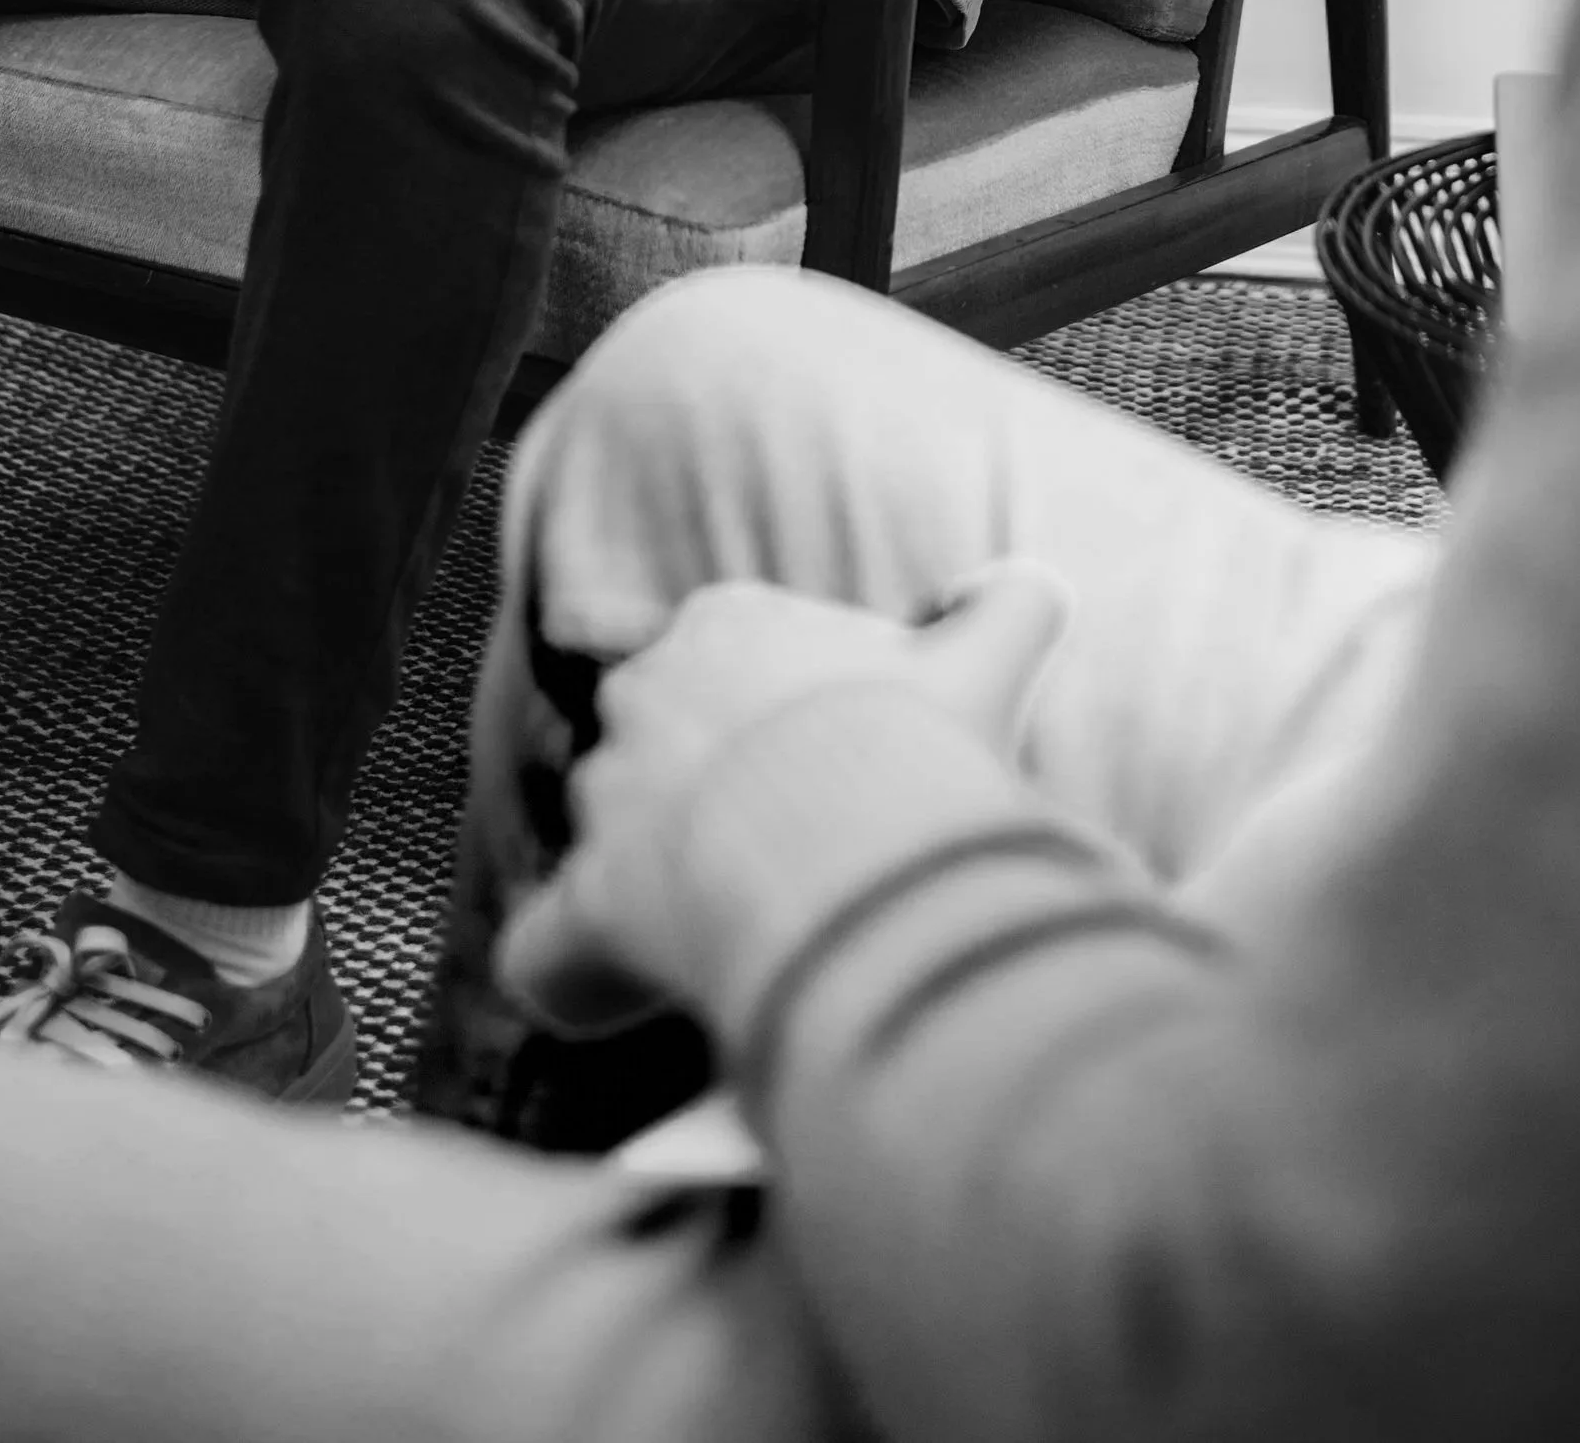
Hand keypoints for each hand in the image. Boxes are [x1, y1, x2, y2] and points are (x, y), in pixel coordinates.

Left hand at [495, 566, 1070, 1040]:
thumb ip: (1013, 606)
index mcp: (729, 623)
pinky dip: (576, 973)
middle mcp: (645, 694)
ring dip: (661, 887)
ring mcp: (604, 797)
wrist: (855, 841)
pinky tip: (628, 994)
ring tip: (745, 930)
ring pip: (612, 846)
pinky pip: (551, 952)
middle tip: (795, 850)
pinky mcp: (583, 907)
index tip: (841, 763)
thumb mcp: (989, 657)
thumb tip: (1028, 585)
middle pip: (662, 747)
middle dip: (711, 797)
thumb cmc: (914, 741)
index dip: (786, 717)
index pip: (731, 659)